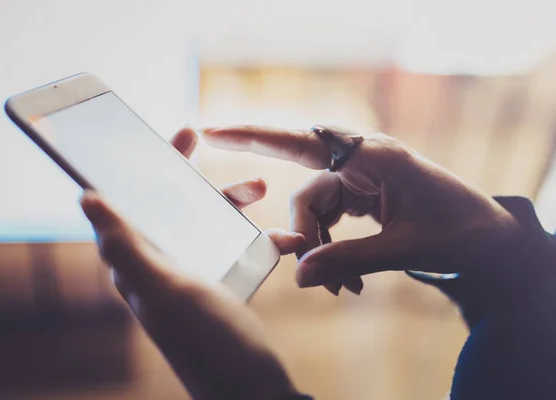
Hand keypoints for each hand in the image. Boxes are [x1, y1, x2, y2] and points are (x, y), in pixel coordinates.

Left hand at [80, 127, 303, 399]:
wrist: (253, 389)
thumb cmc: (209, 343)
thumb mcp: (166, 290)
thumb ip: (125, 247)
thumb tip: (87, 199)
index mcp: (139, 265)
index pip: (132, 204)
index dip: (147, 165)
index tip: (174, 133)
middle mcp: (161, 268)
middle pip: (169, 206)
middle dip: (191, 174)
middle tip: (202, 140)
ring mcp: (193, 276)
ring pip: (205, 222)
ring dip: (229, 201)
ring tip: (260, 189)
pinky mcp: (220, 286)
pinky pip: (235, 247)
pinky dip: (257, 236)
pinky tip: (282, 236)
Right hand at [203, 126, 524, 295]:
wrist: (490, 242)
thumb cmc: (460, 233)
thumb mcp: (405, 248)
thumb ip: (349, 260)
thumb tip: (301, 278)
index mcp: (374, 157)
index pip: (301, 142)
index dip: (253, 137)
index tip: (213, 131)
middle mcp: (361, 162)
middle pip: (307, 195)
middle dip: (307, 238)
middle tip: (313, 276)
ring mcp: (361, 179)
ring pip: (316, 213)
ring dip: (323, 252)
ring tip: (345, 290)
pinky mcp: (362, 195)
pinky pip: (330, 221)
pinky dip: (332, 250)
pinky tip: (348, 281)